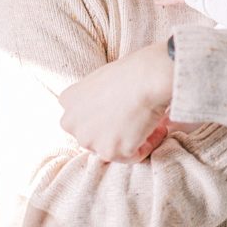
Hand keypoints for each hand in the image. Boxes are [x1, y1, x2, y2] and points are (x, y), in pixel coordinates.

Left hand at [59, 41, 173, 162]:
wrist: (147, 77)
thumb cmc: (131, 71)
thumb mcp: (101, 79)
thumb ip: (95, 99)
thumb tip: (112, 113)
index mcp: (68, 101)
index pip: (85, 118)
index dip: (107, 116)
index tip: (125, 109)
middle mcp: (72, 124)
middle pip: (95, 137)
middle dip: (116, 131)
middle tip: (138, 119)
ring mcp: (89, 140)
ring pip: (113, 149)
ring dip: (132, 139)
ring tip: (151, 124)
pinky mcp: (110, 152)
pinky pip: (133, 156)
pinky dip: (147, 145)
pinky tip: (158, 128)